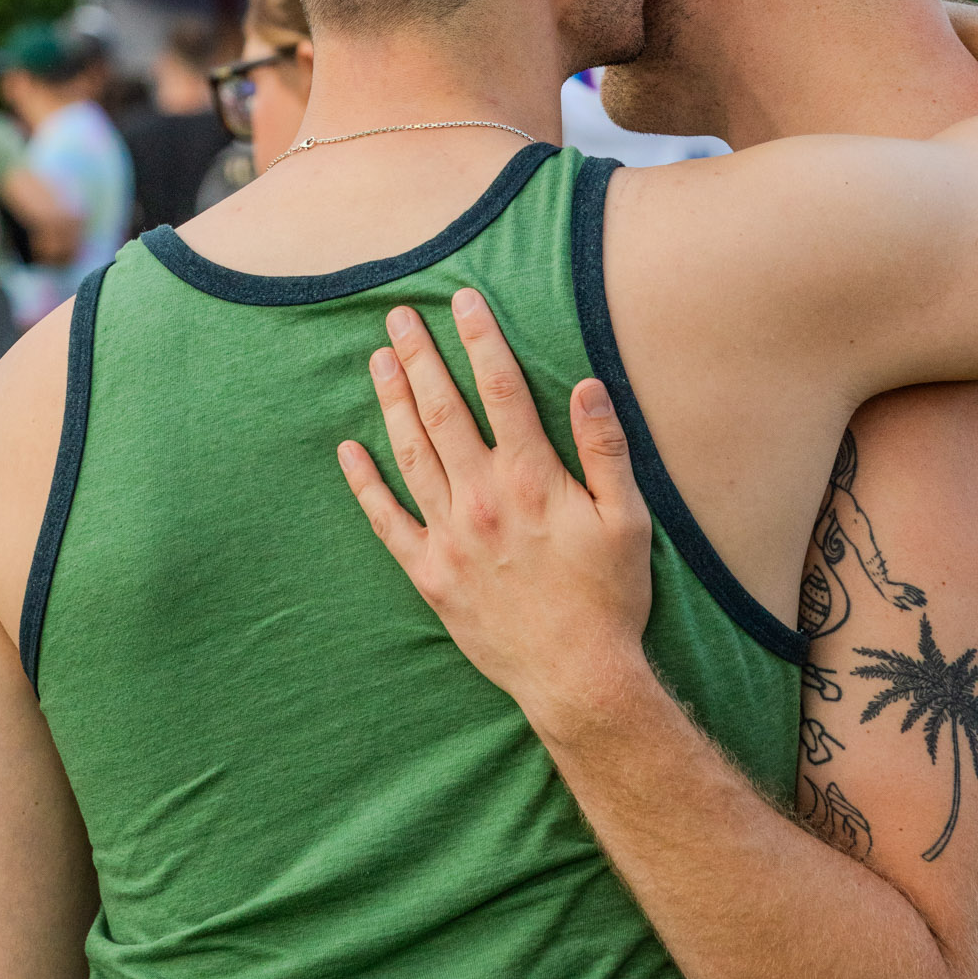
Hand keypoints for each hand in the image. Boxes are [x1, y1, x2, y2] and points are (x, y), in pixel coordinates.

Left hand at [337, 289, 652, 731]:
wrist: (578, 678)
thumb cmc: (610, 597)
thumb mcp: (628, 520)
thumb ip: (606, 449)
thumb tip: (588, 384)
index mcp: (532, 480)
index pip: (501, 391)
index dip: (481, 340)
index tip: (464, 300)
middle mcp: (482, 500)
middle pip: (444, 411)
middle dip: (422, 356)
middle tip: (400, 315)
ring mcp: (449, 537)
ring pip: (411, 454)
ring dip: (392, 401)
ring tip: (379, 359)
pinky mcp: (429, 574)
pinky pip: (386, 521)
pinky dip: (365, 484)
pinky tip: (349, 449)